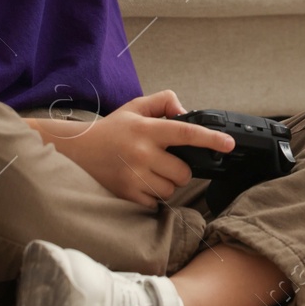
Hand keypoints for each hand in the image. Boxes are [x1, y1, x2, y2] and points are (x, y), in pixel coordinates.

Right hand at [48, 90, 233, 209]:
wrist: (75, 150)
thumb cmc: (110, 130)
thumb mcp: (135, 107)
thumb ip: (163, 102)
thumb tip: (186, 111)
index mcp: (147, 130)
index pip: (186, 133)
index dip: (211, 139)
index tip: (229, 144)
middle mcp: (142, 153)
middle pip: (183, 172)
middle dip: (180, 170)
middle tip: (165, 163)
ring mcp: (134, 176)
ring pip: (170, 190)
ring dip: (166, 184)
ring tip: (149, 173)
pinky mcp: (126, 194)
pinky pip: (155, 203)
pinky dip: (151, 197)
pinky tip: (139, 184)